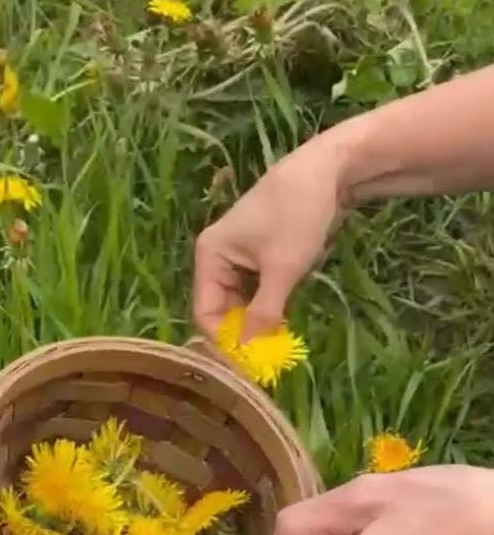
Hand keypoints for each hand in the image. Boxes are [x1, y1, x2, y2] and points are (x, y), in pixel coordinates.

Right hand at [194, 135, 344, 340]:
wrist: (329, 169)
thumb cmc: (298, 215)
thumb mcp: (283, 269)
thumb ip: (263, 312)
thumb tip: (248, 352)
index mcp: (210, 255)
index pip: (205, 311)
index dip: (224, 340)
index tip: (249, 364)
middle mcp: (216, 255)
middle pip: (221, 308)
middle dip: (242, 332)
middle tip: (268, 357)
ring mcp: (239, 254)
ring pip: (241, 300)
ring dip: (259, 319)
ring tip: (279, 339)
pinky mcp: (260, 253)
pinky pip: (257, 288)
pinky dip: (270, 302)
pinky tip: (287, 311)